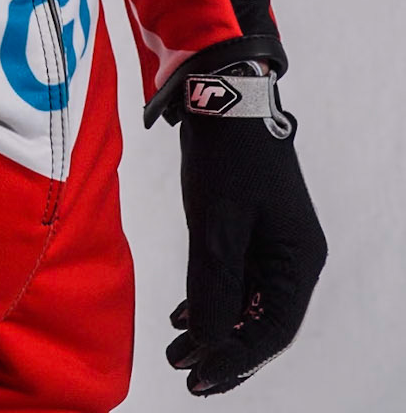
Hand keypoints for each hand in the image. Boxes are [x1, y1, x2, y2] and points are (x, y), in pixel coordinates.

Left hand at [167, 65, 325, 394]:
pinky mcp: (247, 227)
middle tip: (184, 371)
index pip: (272, 330)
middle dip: (221, 348)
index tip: (199, 378)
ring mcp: (270, 242)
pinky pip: (233, 276)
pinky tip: (181, 315)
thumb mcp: (217, 226)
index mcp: (297, 260)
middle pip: (260, 320)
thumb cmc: (226, 157)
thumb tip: (207, 343)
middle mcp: (291, 256)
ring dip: (211, 325)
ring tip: (175, 349)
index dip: (236, 359)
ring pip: (243, 300)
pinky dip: (209, 296)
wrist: (220, 94)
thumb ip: (214, 286)